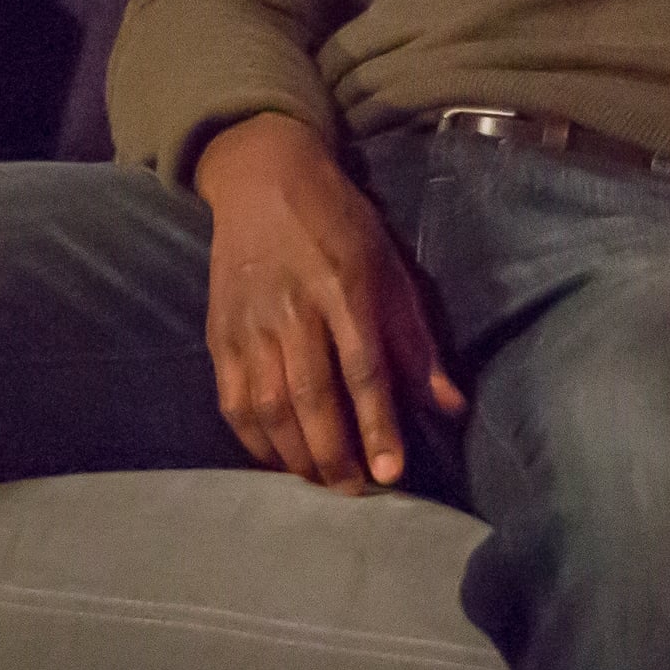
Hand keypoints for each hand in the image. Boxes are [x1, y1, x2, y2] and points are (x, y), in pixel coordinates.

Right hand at [192, 112, 466, 492]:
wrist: (261, 177)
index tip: (391, 473)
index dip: (377, 426)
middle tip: (355, 492)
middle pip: (311, 397)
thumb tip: (450, 407)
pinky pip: (232, 400)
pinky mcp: (219, 333)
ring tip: (322, 482)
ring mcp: (249, 323)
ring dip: (295, 455)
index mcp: (344, 288)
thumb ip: (416, 342)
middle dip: (334, 455)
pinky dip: (254, 439)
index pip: (363, 371)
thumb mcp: (390, 267)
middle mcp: (292, 309)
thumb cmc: (338, 224)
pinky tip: (277, 459)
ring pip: (268, 406)